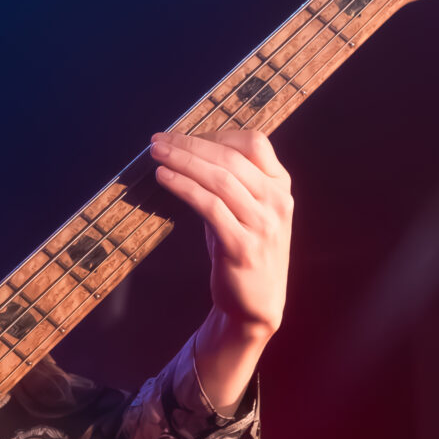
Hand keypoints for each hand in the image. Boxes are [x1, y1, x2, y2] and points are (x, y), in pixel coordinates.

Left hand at [151, 126, 292, 337]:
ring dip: (184, 162)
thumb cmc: (243, 251)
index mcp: (280, 186)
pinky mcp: (243, 247)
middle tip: (159, 140)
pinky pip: (210, 207)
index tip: (184, 136)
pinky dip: (185, 188)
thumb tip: (190, 151)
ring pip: (220, 180)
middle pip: (231, 159)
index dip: (216, 134)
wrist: (256, 304)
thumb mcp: (245, 211)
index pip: (254, 143)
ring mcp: (263, 225)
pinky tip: (165, 179)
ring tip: (158, 155)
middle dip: (190, 145)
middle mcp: (277, 202)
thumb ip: (230, 182)